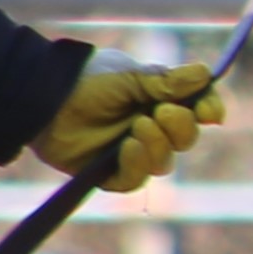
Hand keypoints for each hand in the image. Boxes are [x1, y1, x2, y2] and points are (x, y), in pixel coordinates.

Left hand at [35, 54, 227, 193]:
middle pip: (185, 140)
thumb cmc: (88, 81)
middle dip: (181, 127)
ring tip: (137, 127)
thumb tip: (206, 74)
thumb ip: (168, 80)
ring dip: (158, 145)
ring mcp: (131, 152)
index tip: (208, 112)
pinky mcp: (109, 173)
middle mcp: (150, 128)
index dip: (208, 111)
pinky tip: (127, 147)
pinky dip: (137, 164)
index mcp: (160, 101)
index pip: (198, 111)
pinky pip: (136, 179)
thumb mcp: (132, 76)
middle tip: (160, 112)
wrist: (44, 98)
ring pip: (164, 163)